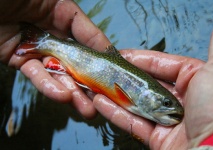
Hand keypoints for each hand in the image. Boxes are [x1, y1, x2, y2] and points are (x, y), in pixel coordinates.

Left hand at [0, 0, 110, 118]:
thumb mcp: (54, 2)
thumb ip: (79, 23)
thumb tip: (105, 46)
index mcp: (62, 17)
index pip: (87, 39)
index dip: (100, 55)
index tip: (114, 71)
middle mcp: (52, 36)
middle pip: (75, 62)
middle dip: (89, 83)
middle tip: (102, 100)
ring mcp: (37, 50)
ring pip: (59, 74)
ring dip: (73, 93)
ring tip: (88, 110)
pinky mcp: (20, 61)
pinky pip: (36, 75)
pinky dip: (49, 86)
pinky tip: (63, 96)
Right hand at [93, 27, 212, 148]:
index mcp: (194, 84)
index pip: (163, 66)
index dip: (143, 59)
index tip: (124, 54)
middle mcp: (179, 102)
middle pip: (147, 86)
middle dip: (126, 77)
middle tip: (108, 69)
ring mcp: (167, 121)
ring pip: (136, 104)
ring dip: (116, 95)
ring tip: (99, 84)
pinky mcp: (157, 139)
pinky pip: (133, 123)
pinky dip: (115, 113)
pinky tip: (100, 102)